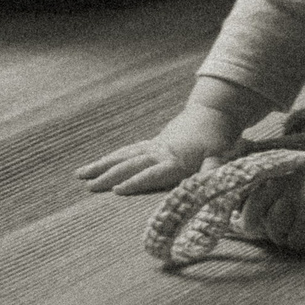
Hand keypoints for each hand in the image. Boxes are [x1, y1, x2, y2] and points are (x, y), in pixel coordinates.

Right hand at [78, 117, 235, 194]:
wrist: (212, 113)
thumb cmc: (219, 140)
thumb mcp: (223, 154)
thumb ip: (216, 167)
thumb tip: (212, 178)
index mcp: (176, 159)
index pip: (153, 173)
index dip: (136, 182)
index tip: (116, 191)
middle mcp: (160, 152)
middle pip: (130, 164)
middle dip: (109, 176)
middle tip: (88, 187)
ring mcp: (153, 147)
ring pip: (123, 156)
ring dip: (102, 165)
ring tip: (80, 175)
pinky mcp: (150, 145)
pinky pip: (126, 152)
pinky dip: (110, 158)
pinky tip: (95, 166)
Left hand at [238, 165, 304, 254]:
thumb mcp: (297, 184)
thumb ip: (271, 197)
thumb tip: (243, 222)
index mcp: (282, 179)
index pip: (252, 207)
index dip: (252, 221)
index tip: (259, 224)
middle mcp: (291, 192)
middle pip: (273, 232)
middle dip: (286, 234)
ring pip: (293, 244)